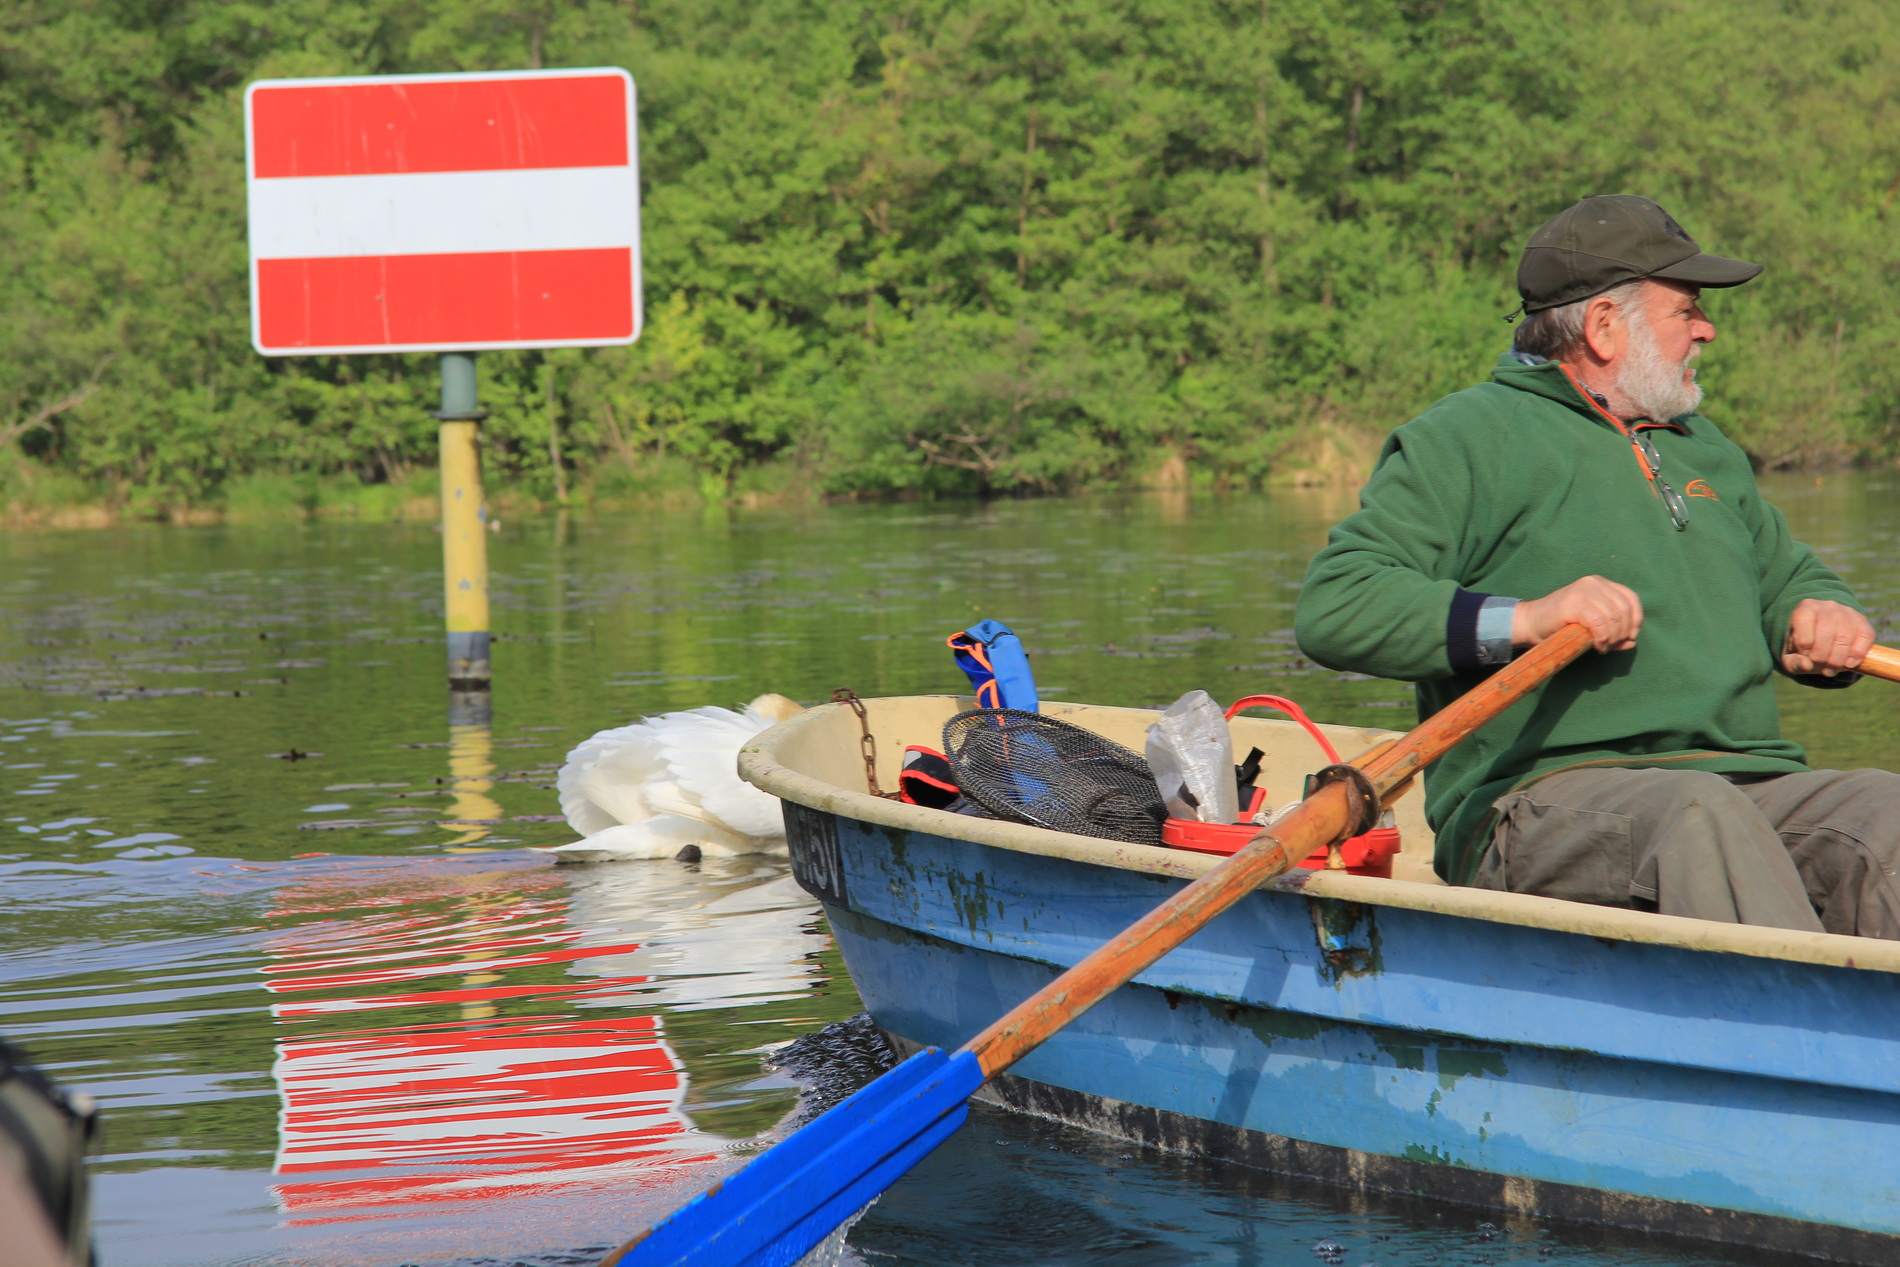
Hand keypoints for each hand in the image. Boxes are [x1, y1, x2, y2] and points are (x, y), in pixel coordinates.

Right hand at [1512, 575, 1642, 653]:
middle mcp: (1594, 582)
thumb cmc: (1561, 626)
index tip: (1629, 638)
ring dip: (1612, 638)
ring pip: (1613, 617)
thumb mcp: (1592, 625)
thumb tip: (1632, 642)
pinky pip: (1599, 623)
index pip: (1631, 598)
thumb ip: (1613, 631)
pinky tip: (1596, 645)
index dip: (1636, 620)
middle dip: (1623, 633)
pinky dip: (1602, 638)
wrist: (1530, 624)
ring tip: (1602, 648)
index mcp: (1600, 583)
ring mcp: (1583, 590)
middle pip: (1624, 610)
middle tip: (1611, 647)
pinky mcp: (1574, 602)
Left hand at [1782, 599, 1873, 676]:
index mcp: (1805, 608)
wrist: (1824, 636)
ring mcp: (1847, 612)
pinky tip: (1848, 664)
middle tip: (1819, 668)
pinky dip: (1857, 654)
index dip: (1804, 643)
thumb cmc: (1804, 646)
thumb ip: (1793, 661)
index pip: (1803, 621)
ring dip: (1837, 660)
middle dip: (1821, 657)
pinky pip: (1865, 637)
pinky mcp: (1862, 621)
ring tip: (1831, 670)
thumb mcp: (1791, 654)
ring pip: (1845, 637)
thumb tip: (1806, 666)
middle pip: (1825, 633)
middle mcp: (1826, 606)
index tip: (1804, 655)